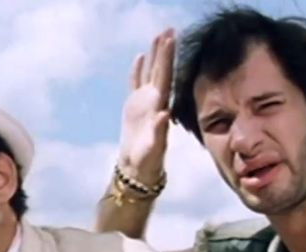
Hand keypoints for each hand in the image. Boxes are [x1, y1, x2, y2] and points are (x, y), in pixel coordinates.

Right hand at [118, 29, 175, 185]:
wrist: (139, 168)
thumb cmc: (148, 161)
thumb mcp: (154, 147)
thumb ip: (159, 130)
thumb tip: (164, 113)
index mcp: (160, 107)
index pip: (166, 78)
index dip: (168, 59)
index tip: (171, 41)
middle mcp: (155, 101)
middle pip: (160, 71)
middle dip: (164, 51)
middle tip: (168, 29)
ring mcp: (144, 103)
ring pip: (149, 73)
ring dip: (154, 55)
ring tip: (158, 35)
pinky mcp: (134, 107)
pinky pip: (136, 84)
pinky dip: (138, 70)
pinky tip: (140, 56)